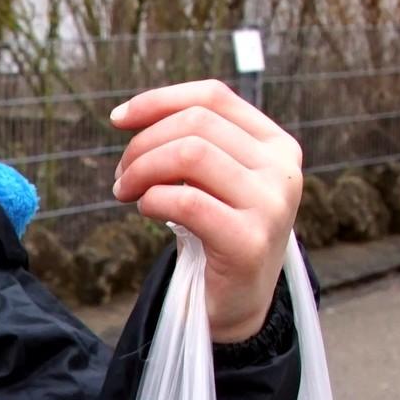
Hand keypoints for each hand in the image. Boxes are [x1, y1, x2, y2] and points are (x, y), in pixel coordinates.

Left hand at [109, 82, 303, 340]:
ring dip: (143, 170)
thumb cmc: (217, 233)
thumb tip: (131, 115)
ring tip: (126, 192)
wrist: (236, 303)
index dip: (159, 100)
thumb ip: (191, 142)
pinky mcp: (250, 241)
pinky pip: (186, 201)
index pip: (214, 96)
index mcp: (276, 143)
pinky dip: (153, 200)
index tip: (118, 119)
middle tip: (122, 177)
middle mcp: (281, 169)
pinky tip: (145, 210)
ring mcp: (271, 204)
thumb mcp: (213, 178)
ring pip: (191, 154)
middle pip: (196, 124)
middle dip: (144, 144)